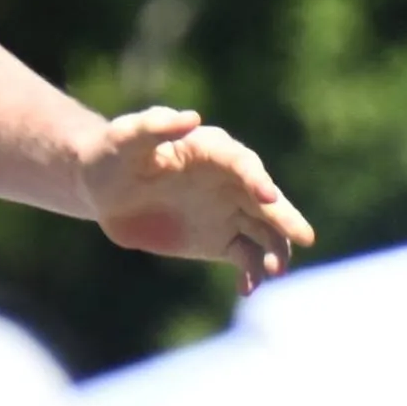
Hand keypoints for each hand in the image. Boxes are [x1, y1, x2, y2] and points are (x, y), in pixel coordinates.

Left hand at [76, 107, 311, 290]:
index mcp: (212, 150)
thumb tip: (191, 117)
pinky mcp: (220, 239)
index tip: (267, 198)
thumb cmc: (113, 152)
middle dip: (284, 218)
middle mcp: (230, 180)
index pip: (243, 163)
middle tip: (304, 238)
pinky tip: (248, 288)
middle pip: (266, 200)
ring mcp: (228, 211)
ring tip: (275, 272)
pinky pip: (245, 257)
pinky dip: (252, 273)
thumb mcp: (125, 137)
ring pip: (263, 231)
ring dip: (274, 250)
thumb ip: (156, 126)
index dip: (257, 179)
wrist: (102, 188)